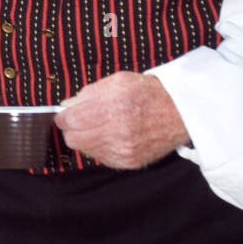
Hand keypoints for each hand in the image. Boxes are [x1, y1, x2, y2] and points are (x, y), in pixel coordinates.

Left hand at [55, 72, 189, 169]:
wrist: (180, 113)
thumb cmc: (148, 93)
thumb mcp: (118, 81)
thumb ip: (88, 93)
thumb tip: (66, 106)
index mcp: (113, 108)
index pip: (69, 120)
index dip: (63, 116)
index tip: (66, 114)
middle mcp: (117, 132)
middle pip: (72, 139)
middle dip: (72, 129)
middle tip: (81, 121)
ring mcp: (123, 150)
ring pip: (85, 150)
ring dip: (87, 138)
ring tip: (102, 126)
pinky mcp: (129, 162)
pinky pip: (100, 158)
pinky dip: (101, 147)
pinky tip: (112, 136)